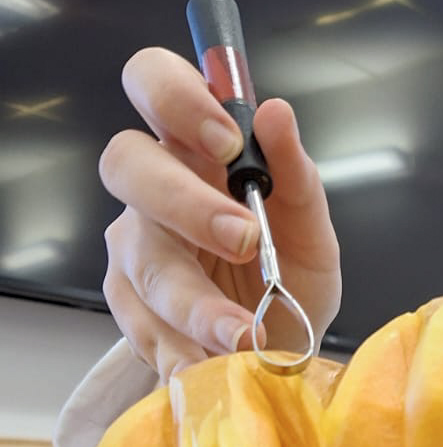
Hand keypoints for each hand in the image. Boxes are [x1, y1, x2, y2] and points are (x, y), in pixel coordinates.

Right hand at [98, 47, 341, 382]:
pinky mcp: (128, 303)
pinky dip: (181, 347)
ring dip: (194, 301)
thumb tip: (277, 112)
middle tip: (244, 241)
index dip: (178, 99)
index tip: (229, 142)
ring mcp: (134, 245)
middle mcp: (153, 187)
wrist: (279, 349)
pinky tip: (209, 364)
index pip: (155, 83)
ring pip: (141, 258)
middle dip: (185, 202)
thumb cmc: (291, 277)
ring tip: (242, 336)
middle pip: (127, 163)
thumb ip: (297, 176)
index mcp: (196, 147)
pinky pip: (140, 322)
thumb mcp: (312, 233)